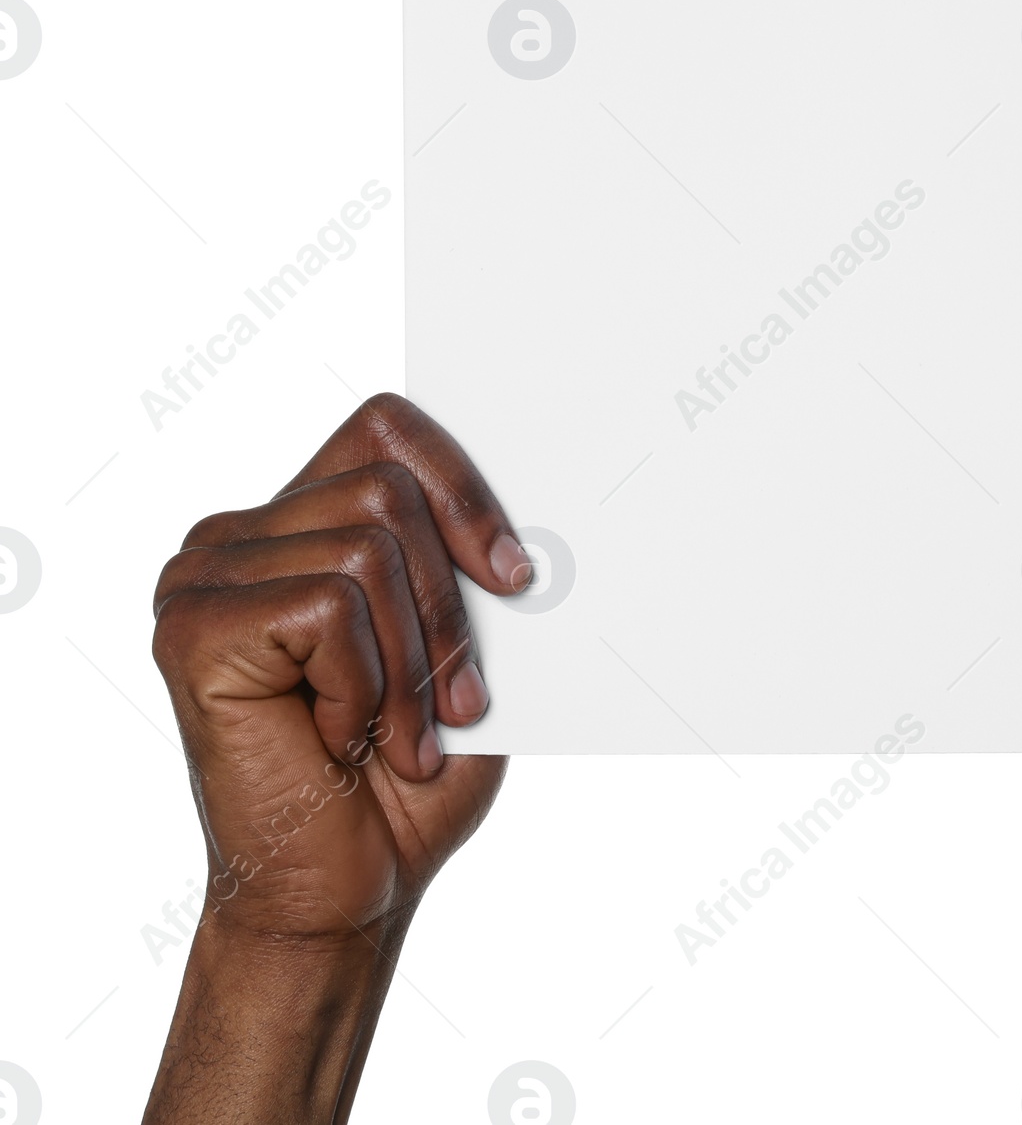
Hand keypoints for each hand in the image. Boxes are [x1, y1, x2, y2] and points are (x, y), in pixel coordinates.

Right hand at [145, 394, 530, 1123]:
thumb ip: (469, 564)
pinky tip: (338, 739)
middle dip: (448, 604)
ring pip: (367, 546)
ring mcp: (203, 575)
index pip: (384, 424)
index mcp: (298, 522)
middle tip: (460, 698)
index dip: (463, 485)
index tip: (514, 573)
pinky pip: (327, 604)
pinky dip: (364, 686)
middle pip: (385, 485)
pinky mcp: (193, 625)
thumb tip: (532, 507)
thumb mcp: (463, 646)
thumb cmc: (408, 772)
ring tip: (402, 736)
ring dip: (412, 662)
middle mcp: (238, 535)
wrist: (348, 894)